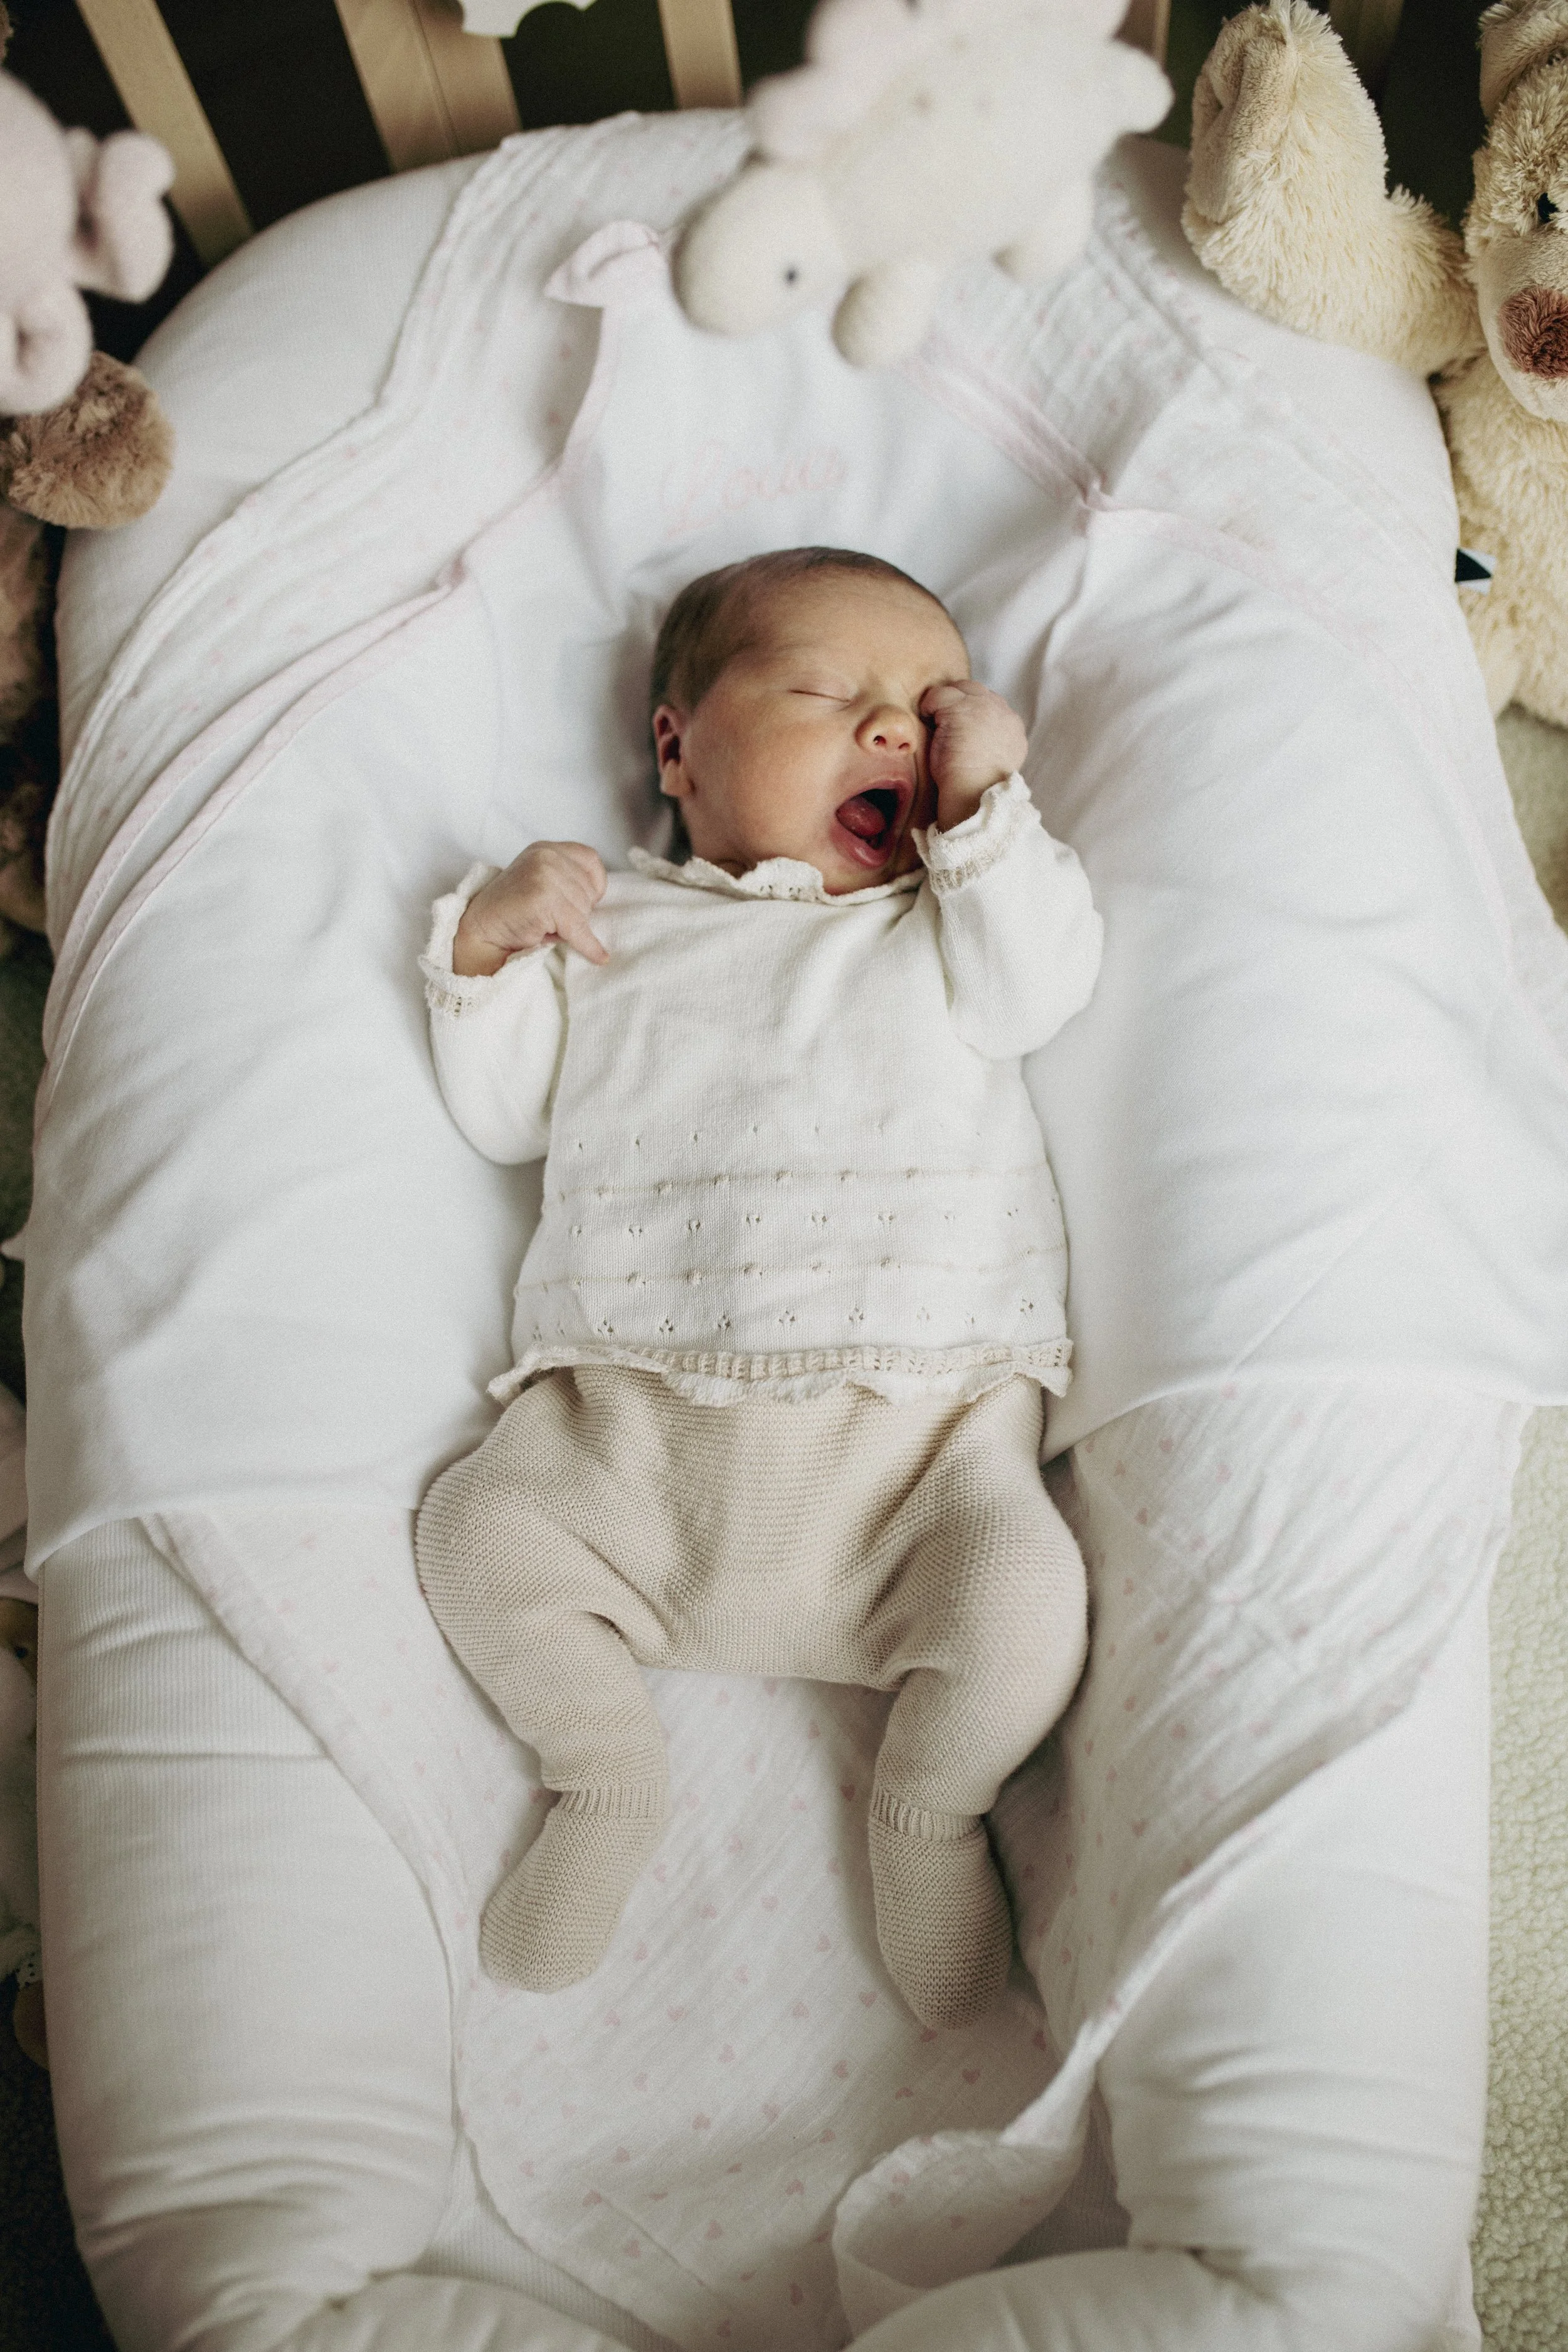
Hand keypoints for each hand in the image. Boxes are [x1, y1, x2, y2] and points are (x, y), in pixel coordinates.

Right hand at [453, 841, 607, 976]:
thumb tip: (602, 901)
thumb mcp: (542, 883)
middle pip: (589, 889)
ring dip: (572, 926)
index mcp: (546, 848)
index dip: (592, 886)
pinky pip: (578, 928)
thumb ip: (568, 879)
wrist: (482, 930)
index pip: (591, 860)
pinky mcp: (543, 899)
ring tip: (546, 926)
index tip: (581, 902)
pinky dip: (589, 946)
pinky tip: (598, 956)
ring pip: (585, 910)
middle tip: (550, 918)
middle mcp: (546, 855)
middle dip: (578, 909)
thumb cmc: (514, 912)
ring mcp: (544, 875)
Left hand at [921, 681, 1027, 831]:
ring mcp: (984, 707)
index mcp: (1013, 727)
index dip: (969, 710)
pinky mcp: (963, 708)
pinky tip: (927, 723)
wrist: (973, 795)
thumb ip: (991, 741)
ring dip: (943, 704)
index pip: (990, 703)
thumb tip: (975, 736)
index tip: (956, 725)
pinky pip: (939, 694)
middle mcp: (1003, 712)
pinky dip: (929, 707)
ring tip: (934, 725)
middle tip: (941, 721)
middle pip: (975, 690)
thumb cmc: (976, 788)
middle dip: (956, 701)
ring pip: (958, 689)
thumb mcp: (994, 761)